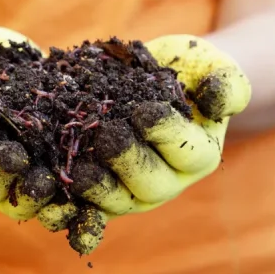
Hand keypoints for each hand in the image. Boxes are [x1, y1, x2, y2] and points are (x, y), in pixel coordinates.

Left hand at [36, 35, 251, 245]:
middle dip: (127, 160)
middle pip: (149, 183)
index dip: (165, 133)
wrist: (157, 77)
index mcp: (198, 156)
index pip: (185, 152)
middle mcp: (166, 181)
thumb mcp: (215, 67)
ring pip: (114, 200)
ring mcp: (130, 191)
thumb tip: (218, 101)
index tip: (146, 110)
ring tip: (78, 168)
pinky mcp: (97, 192)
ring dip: (95, 187)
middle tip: (108, 135)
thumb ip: (227, 83)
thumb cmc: (190, 72)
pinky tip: (47, 195)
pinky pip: (82, 206)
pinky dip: (66, 206)